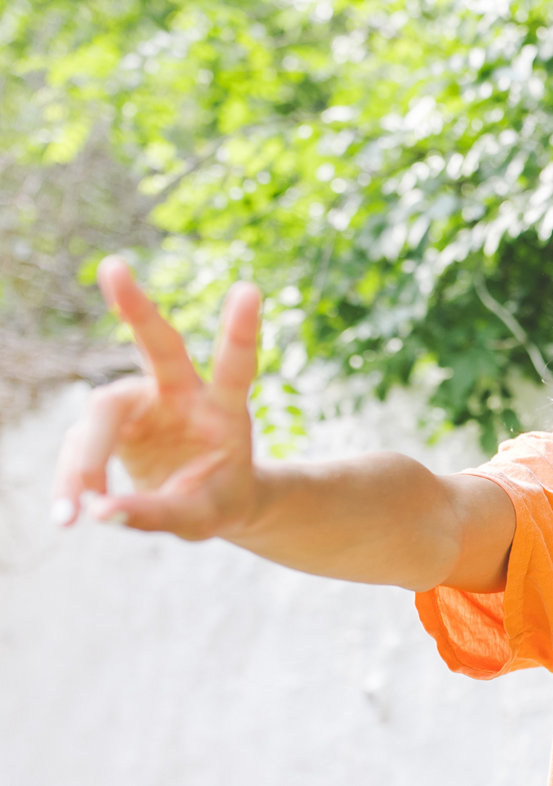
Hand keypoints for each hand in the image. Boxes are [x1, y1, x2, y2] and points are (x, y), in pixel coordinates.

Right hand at [51, 256, 262, 540]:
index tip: (249, 289)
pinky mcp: (111, 419)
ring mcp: (141, 401)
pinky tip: (69, 514)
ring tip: (73, 515)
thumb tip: (101, 512)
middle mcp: (181, 393)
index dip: (241, 329)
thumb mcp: (203, 518)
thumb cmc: (217, 500)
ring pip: (101, 414)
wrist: (208, 500)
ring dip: (84, 462)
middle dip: (136, 307)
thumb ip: (161, 513)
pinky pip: (81, 446)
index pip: (235, 364)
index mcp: (224, 408)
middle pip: (158, 346)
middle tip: (113, 267)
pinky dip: (72, 481)